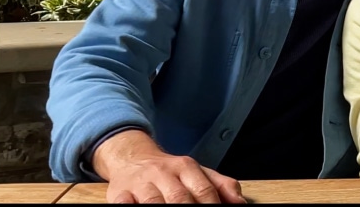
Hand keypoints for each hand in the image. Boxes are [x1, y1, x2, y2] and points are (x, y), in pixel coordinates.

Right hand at [93, 130, 244, 203]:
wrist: (133, 157)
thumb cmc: (169, 172)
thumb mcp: (197, 172)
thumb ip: (221, 185)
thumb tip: (240, 203)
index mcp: (187, 167)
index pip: (204, 191)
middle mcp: (164, 173)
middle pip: (179, 198)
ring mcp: (141, 183)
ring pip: (153, 202)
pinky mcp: (120, 192)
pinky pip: (123, 203)